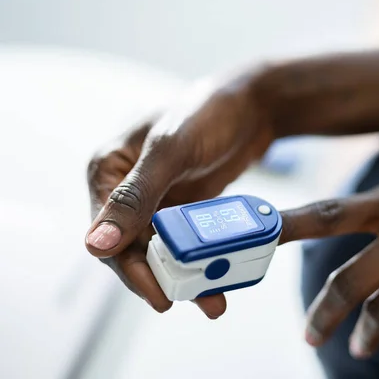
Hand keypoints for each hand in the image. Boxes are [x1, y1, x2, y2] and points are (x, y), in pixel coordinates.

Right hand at [85, 76, 273, 315]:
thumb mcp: (171, 150)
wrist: (254, 104)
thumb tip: (95, 244)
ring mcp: (157, 199)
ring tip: (213, 300)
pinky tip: (219, 278)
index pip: (108, 233)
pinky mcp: (183, 206)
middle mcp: (128, 188)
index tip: (158, 296)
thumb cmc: (208, 113)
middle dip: (160, 278)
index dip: (129, 269)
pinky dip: (199, 260)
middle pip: (134, 248)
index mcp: (110, 169)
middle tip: (188, 302)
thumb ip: (135, 195)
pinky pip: (185, 242)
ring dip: (183, 276)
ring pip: (161, 249)